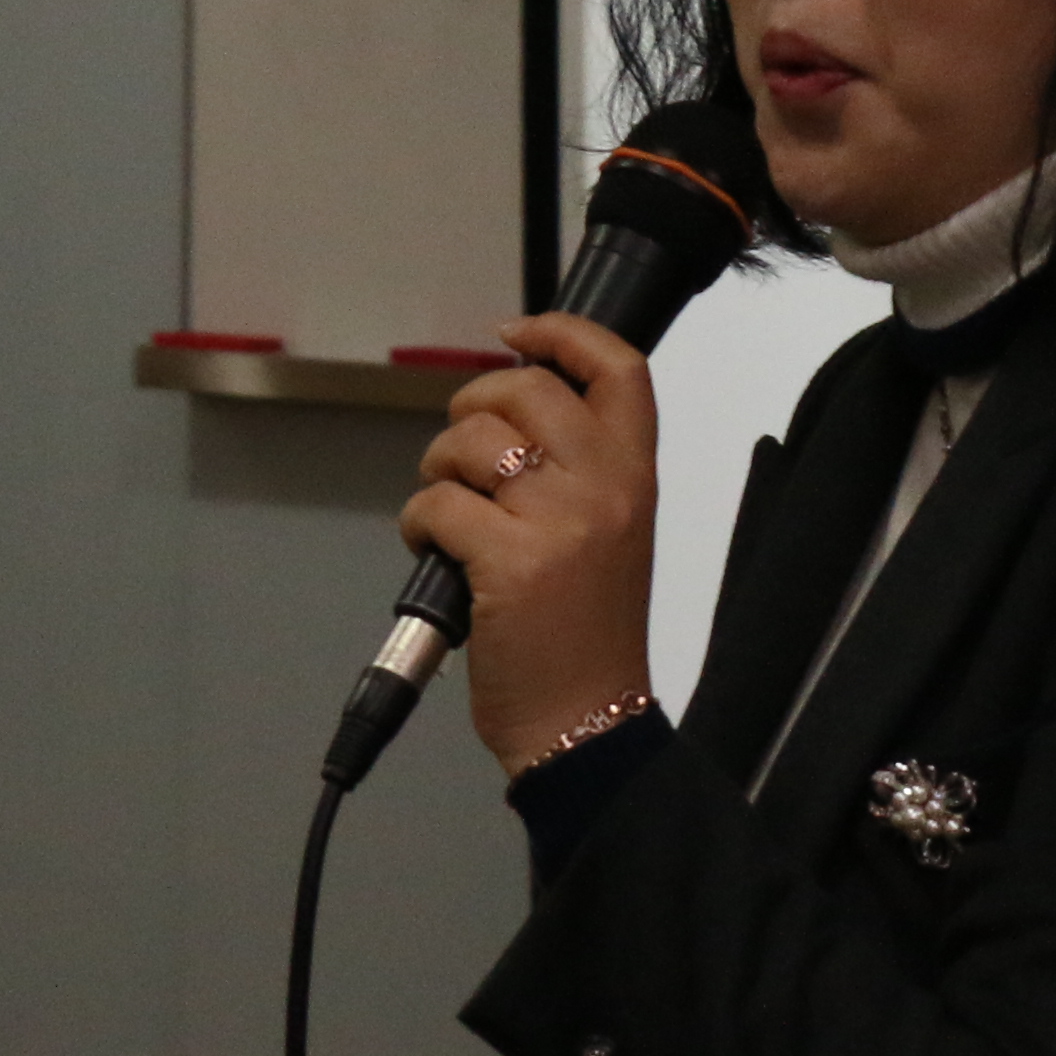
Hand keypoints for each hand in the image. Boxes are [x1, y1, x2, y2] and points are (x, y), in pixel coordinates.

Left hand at [397, 312, 663, 774]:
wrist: (589, 724)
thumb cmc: (591, 636)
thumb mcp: (615, 536)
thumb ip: (581, 472)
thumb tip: (509, 420)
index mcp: (637, 477)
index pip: (618, 367)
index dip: (562, 332)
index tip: (518, 333)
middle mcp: (607, 487)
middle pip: (526, 388)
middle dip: (471, 407)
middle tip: (461, 453)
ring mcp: (560, 522)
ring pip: (470, 442)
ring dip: (438, 471)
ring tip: (451, 516)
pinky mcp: (507, 561)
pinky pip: (436, 504)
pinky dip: (418, 524)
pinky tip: (435, 554)